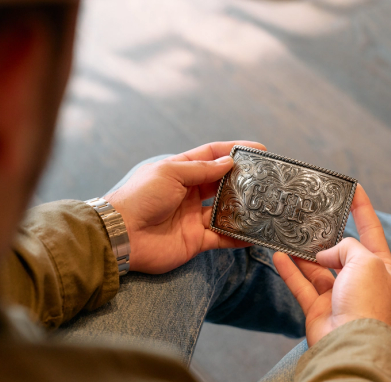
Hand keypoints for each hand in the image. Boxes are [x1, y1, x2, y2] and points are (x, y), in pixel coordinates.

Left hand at [105, 141, 261, 273]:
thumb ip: (201, 169)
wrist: (122, 235)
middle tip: (268, 179)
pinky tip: (257, 233)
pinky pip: (223, 237)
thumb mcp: (170, 173)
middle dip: (243, 180)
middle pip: (222, 183)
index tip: (258, 150)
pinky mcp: (197, 240)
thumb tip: (229, 162)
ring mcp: (194, 217)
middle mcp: (189, 193)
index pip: (211, 156)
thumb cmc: (141, 197)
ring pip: (226, 211)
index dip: (233, 151)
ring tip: (267, 204)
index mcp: (180, 171)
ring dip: (244, 208)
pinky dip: (239, 236)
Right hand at [273, 185, 390, 346]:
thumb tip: (324, 254)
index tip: (354, 187)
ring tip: (289, 233)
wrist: (351, 343)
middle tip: (312, 214)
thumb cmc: (367, 302)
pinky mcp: (318, 308)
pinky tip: (278, 255)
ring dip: (303, 252)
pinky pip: (302, 284)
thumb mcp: (366, 261)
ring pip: (317, 267)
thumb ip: (346, 247)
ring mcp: (339, 295)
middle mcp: (360, 280)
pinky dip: (290, 270)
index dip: (363, 208)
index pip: (371, 230)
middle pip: (341, 250)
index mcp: (380, 267)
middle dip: (327, 234)